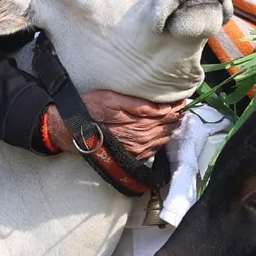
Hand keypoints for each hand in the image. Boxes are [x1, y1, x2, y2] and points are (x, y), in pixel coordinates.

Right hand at [47, 91, 183, 160]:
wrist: (72, 131)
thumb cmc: (89, 110)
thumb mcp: (112, 100)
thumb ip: (140, 104)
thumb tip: (164, 107)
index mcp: (140, 124)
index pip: (167, 114)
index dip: (177, 106)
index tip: (183, 99)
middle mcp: (142, 139)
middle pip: (168, 126)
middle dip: (176, 116)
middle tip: (181, 107)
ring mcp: (139, 150)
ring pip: (163, 138)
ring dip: (170, 127)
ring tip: (175, 117)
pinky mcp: (133, 156)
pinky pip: (155, 148)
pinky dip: (162, 139)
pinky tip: (162, 132)